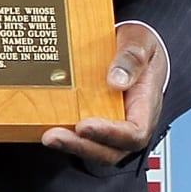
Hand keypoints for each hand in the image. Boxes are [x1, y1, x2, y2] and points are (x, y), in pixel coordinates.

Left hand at [40, 22, 164, 164]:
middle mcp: (129, 121)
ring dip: (70, 145)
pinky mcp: (93, 120)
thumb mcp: (140, 41)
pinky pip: (81, 136)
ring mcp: (111, 124)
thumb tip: (117, 80)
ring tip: (48, 136)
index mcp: (145, 106)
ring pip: (95, 148)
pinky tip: (45, 127)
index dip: (110, 134)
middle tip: (54, 136)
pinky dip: (65, 135)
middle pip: (111, 150)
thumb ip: (132, 58)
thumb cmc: (139, 47)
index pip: (135, 133)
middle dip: (82, 146)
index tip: (85, 125)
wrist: (131, 46)